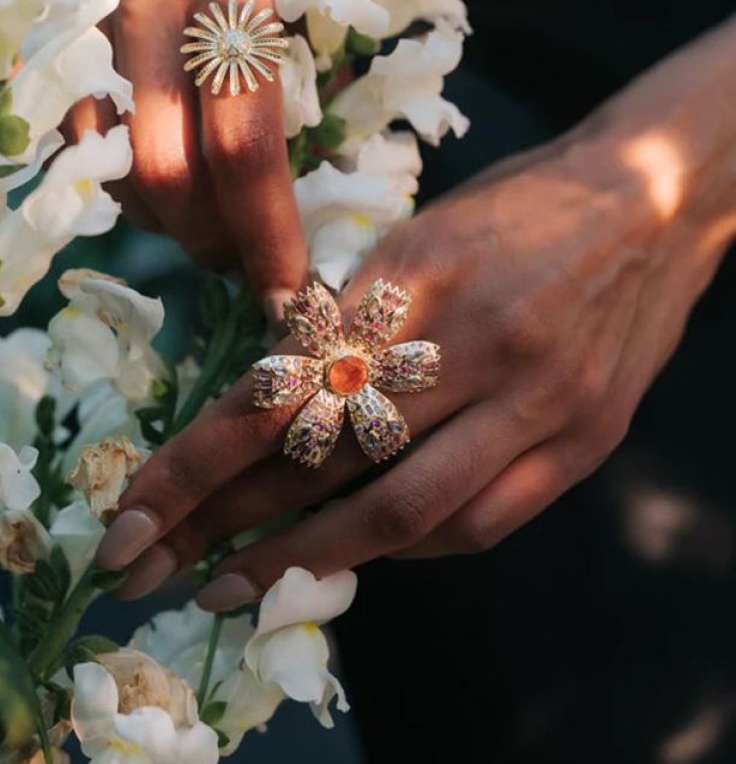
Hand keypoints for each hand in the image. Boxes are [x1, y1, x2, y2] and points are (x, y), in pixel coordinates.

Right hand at [67, 0, 306, 313]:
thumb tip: (328, 190)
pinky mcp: (58, 3)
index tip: (295, 297)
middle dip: (214, 243)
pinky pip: (78, 125)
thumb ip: (321, 62)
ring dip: (166, 219)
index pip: (253, 141)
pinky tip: (159, 178)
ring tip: (210, 227)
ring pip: (119, 156)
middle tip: (248, 268)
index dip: (272, 235)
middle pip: (174, 165)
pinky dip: (118, 175)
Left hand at [97, 100, 728, 605]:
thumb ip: (350, 312)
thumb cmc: (518, 203)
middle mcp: (476, 342)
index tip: (137, 506)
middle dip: (229, 519)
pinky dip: (408, 549)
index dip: (203, 456)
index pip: (288, 382)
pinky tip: (355, 558)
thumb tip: (266, 389)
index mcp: (419, 273)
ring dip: (310, 558)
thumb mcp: (418, 233)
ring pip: (404, 506)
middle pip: (331, 453)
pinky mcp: (583, 440)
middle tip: (151, 566)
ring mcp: (538, 399)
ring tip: (236, 588)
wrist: (650, 199)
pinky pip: (481, 520)